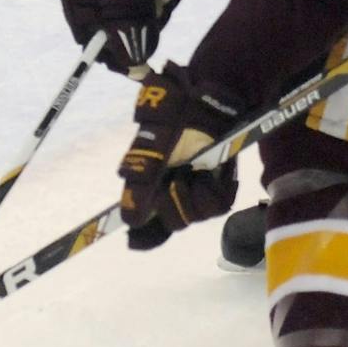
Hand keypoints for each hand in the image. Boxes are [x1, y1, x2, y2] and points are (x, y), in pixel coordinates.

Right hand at [118, 64, 239, 250]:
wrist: (207, 104)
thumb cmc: (174, 121)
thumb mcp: (150, 151)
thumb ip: (139, 186)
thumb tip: (127, 222)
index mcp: (149, 185)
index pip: (143, 221)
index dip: (144, 235)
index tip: (135, 242)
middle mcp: (171, 190)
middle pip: (173, 222)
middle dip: (175, 204)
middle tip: (177, 180)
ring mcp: (196, 190)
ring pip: (197, 215)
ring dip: (198, 193)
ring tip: (198, 169)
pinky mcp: (220, 187)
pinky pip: (219, 205)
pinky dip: (219, 188)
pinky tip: (216, 172)